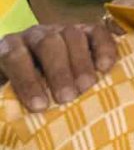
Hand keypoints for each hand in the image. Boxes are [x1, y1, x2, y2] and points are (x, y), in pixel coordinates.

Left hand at [0, 21, 117, 111]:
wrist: (50, 76)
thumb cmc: (35, 94)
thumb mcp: (15, 95)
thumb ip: (11, 101)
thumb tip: (12, 118)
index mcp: (12, 48)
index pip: (15, 57)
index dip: (26, 81)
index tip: (39, 107)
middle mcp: (37, 35)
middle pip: (47, 44)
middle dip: (58, 71)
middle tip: (67, 97)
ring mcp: (64, 31)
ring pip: (72, 36)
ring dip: (81, 63)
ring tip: (88, 87)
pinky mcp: (90, 32)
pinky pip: (98, 33)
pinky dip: (103, 49)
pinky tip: (104, 67)